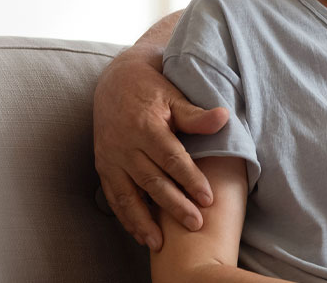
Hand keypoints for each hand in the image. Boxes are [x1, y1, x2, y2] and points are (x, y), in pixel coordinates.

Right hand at [92, 50, 229, 251]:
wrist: (114, 81)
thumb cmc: (151, 89)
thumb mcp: (173, 95)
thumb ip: (195, 114)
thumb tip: (223, 118)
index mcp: (145, 126)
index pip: (171, 158)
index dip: (190, 179)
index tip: (208, 199)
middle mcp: (125, 145)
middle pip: (151, 181)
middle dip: (173, 206)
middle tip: (195, 225)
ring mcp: (111, 158)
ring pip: (128, 195)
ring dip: (144, 221)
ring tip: (160, 244)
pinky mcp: (103, 166)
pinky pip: (114, 197)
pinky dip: (126, 218)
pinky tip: (140, 235)